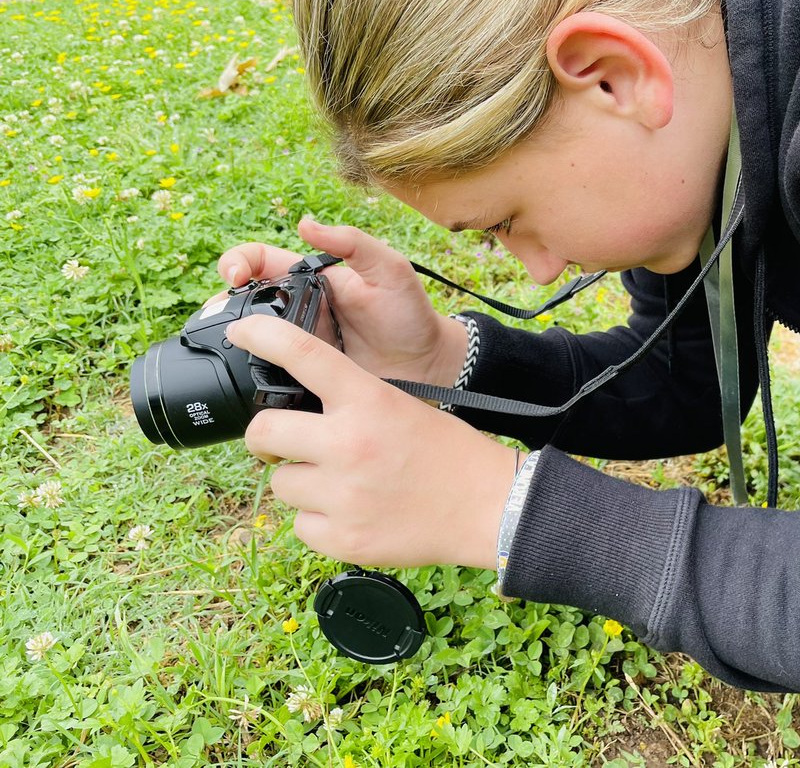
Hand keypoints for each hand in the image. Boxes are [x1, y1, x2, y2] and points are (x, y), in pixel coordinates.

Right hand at [214, 218, 467, 386]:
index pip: (261, 261)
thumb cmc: (410, 313)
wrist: (429, 366)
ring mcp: (299, 346)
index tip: (236, 275)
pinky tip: (246, 375)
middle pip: (245, 301)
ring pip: (251, 338)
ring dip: (232, 337)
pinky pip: (269, 373)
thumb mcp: (390, 270)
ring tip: (227, 342)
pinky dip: (253, 372)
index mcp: (312, 279)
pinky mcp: (304, 377)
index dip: (239, 262)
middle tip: (222, 315)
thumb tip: (305, 223)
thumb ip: (354, 243)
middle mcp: (299, 310)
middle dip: (223, 303)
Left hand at [225, 313, 516, 568]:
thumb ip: (349, 401)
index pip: (304, 354)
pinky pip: (300, 525)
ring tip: (341, 484)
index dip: (263, 335)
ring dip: (301, 482)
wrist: (487, 507)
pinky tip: (352, 512)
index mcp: (368, 401)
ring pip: (281, 484)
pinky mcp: (342, 538)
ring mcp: (344, 495)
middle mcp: (350, 444)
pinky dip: (319, 520)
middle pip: (264, 432)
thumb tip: (293, 408)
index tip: (242, 331)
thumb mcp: (400, 406)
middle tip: (281, 442)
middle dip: (266, 437)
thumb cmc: (447, 453)